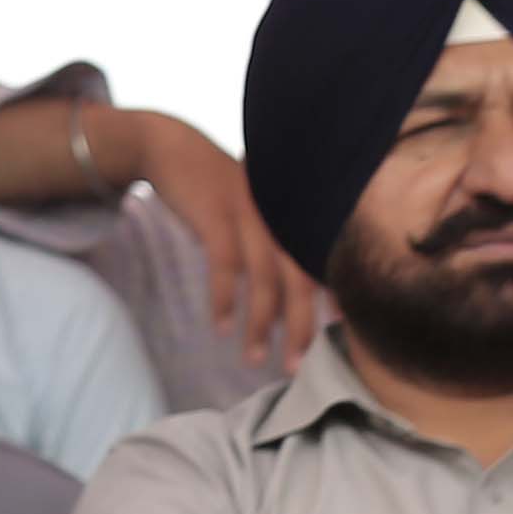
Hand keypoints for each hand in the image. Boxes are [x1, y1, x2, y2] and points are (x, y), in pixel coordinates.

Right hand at [130, 118, 323, 373]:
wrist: (172, 148)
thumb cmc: (215, 186)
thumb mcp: (254, 206)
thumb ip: (274, 235)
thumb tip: (287, 282)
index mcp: (295, 214)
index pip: (323, 263)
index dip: (334, 298)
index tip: (341, 334)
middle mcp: (281, 215)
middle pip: (300, 279)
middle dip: (300, 326)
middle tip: (297, 365)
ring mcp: (251, 215)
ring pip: (264, 280)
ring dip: (259, 324)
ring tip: (254, 359)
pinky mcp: (218, 216)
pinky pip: (225, 267)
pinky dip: (224, 299)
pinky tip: (220, 327)